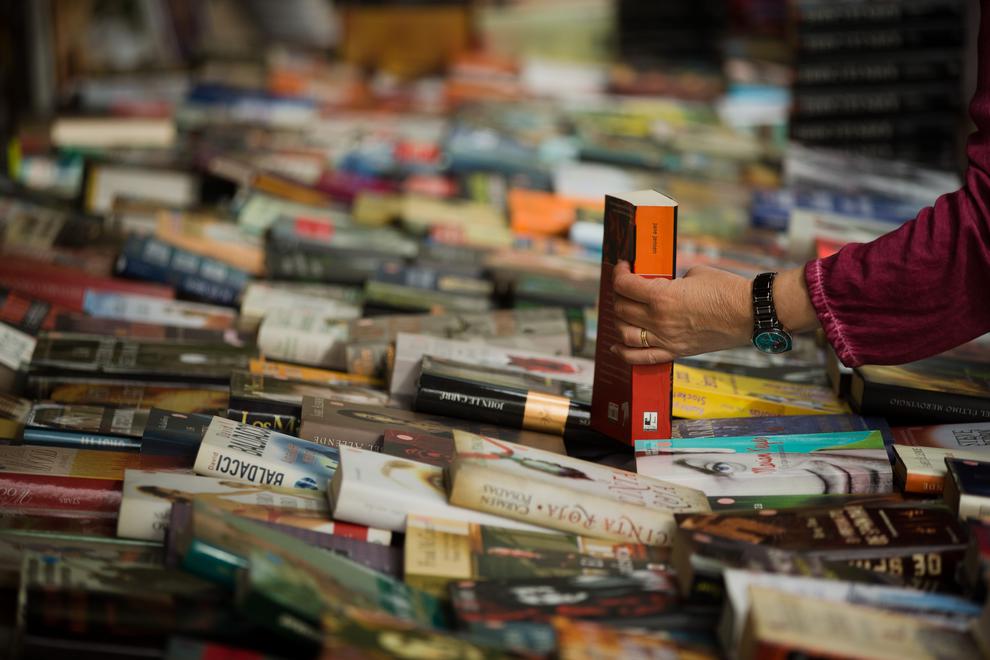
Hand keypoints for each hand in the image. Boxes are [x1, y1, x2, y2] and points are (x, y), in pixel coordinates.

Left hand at [609, 261, 752, 364]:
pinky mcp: (675, 352)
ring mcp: (666, 339)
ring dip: (619, 320)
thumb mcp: (693, 274)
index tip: (623, 267)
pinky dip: (624, 353)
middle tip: (626, 287)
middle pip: (622, 309)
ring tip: (624, 311)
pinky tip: (616, 346)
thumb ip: (670, 281)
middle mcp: (659, 320)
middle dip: (619, 294)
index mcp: (663, 297)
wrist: (750, 314)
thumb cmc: (726, 289)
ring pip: (625, 333)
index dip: (619, 273)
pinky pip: (641, 357)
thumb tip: (659, 284)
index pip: (625, 286)